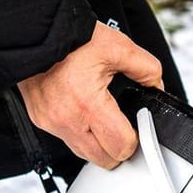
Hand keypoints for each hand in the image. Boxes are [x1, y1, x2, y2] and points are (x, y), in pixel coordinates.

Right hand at [16, 22, 165, 167]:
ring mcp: (51, 122)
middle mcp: (67, 119)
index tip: (138, 127)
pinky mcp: (40, 119)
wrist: (36, 32)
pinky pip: (67, 140)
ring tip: (104, 120)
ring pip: (84, 154)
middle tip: (123, 127)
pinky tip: (85, 114)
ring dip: (98, 145)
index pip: (121, 147)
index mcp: (88, 104)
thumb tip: (157, 86)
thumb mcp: (119, 47)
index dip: (136, 139)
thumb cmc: (72, 39)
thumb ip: (146, 69)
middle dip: (119, 147)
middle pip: (104, 160)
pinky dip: (80, 133)